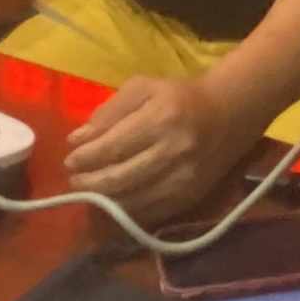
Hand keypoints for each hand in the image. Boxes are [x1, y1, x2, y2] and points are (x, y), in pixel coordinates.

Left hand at [63, 71, 260, 224]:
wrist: (230, 114)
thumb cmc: (179, 96)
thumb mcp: (143, 89)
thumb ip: (109, 112)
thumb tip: (77, 139)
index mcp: (161, 119)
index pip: (112, 147)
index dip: (86, 158)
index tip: (70, 159)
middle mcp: (173, 151)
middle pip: (119, 178)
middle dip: (89, 182)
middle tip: (74, 180)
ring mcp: (184, 178)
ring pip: (134, 200)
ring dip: (104, 200)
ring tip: (89, 192)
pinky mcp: (191, 196)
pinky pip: (152, 212)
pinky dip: (128, 210)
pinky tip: (114, 202)